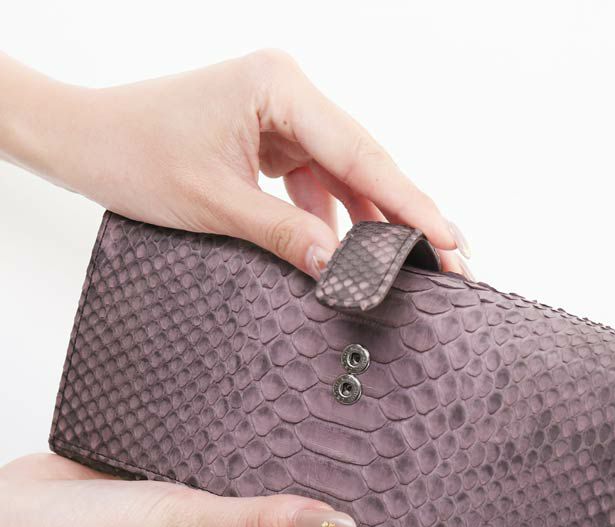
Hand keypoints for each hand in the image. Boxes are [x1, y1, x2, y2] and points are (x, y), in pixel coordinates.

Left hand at [0, 50, 470, 277]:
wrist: (84, 139)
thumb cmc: (134, 155)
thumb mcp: (216, 204)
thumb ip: (287, 236)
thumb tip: (344, 271)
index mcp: (279, 86)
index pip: (361, 154)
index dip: (410, 204)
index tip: (449, 241)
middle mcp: (288, 91)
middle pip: (364, 159)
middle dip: (402, 213)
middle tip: (447, 259)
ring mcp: (282, 112)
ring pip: (345, 171)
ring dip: (371, 218)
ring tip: (406, 261)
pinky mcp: (271, 136)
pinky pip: (317, 178)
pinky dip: (332, 214)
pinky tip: (349, 248)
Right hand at [0, 453, 355, 526]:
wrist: (17, 512)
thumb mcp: (189, 526)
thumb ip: (264, 521)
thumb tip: (336, 524)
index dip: (313, 519)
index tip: (335, 475)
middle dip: (282, 496)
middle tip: (305, 448)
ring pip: (249, 507)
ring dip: (254, 478)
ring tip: (274, 439)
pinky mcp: (177, 515)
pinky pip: (221, 490)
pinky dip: (228, 469)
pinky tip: (238, 442)